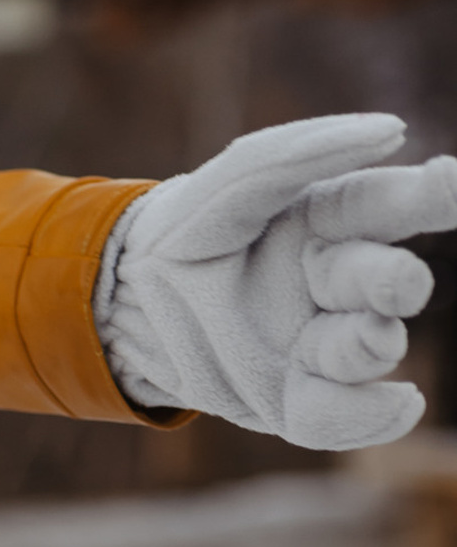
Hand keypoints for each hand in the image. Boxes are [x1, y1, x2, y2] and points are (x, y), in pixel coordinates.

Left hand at [97, 114, 456, 450]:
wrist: (122, 306)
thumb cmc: (183, 231)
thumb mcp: (224, 184)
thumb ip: (292, 154)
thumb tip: (392, 131)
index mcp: (328, 223)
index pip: (391, 206)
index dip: (432, 196)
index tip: (450, 181)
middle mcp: (335, 284)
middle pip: (387, 282)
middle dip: (395, 283)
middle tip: (395, 285)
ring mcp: (318, 343)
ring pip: (369, 349)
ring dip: (370, 346)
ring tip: (359, 339)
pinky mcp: (291, 397)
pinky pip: (340, 414)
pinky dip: (371, 416)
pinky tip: (399, 402)